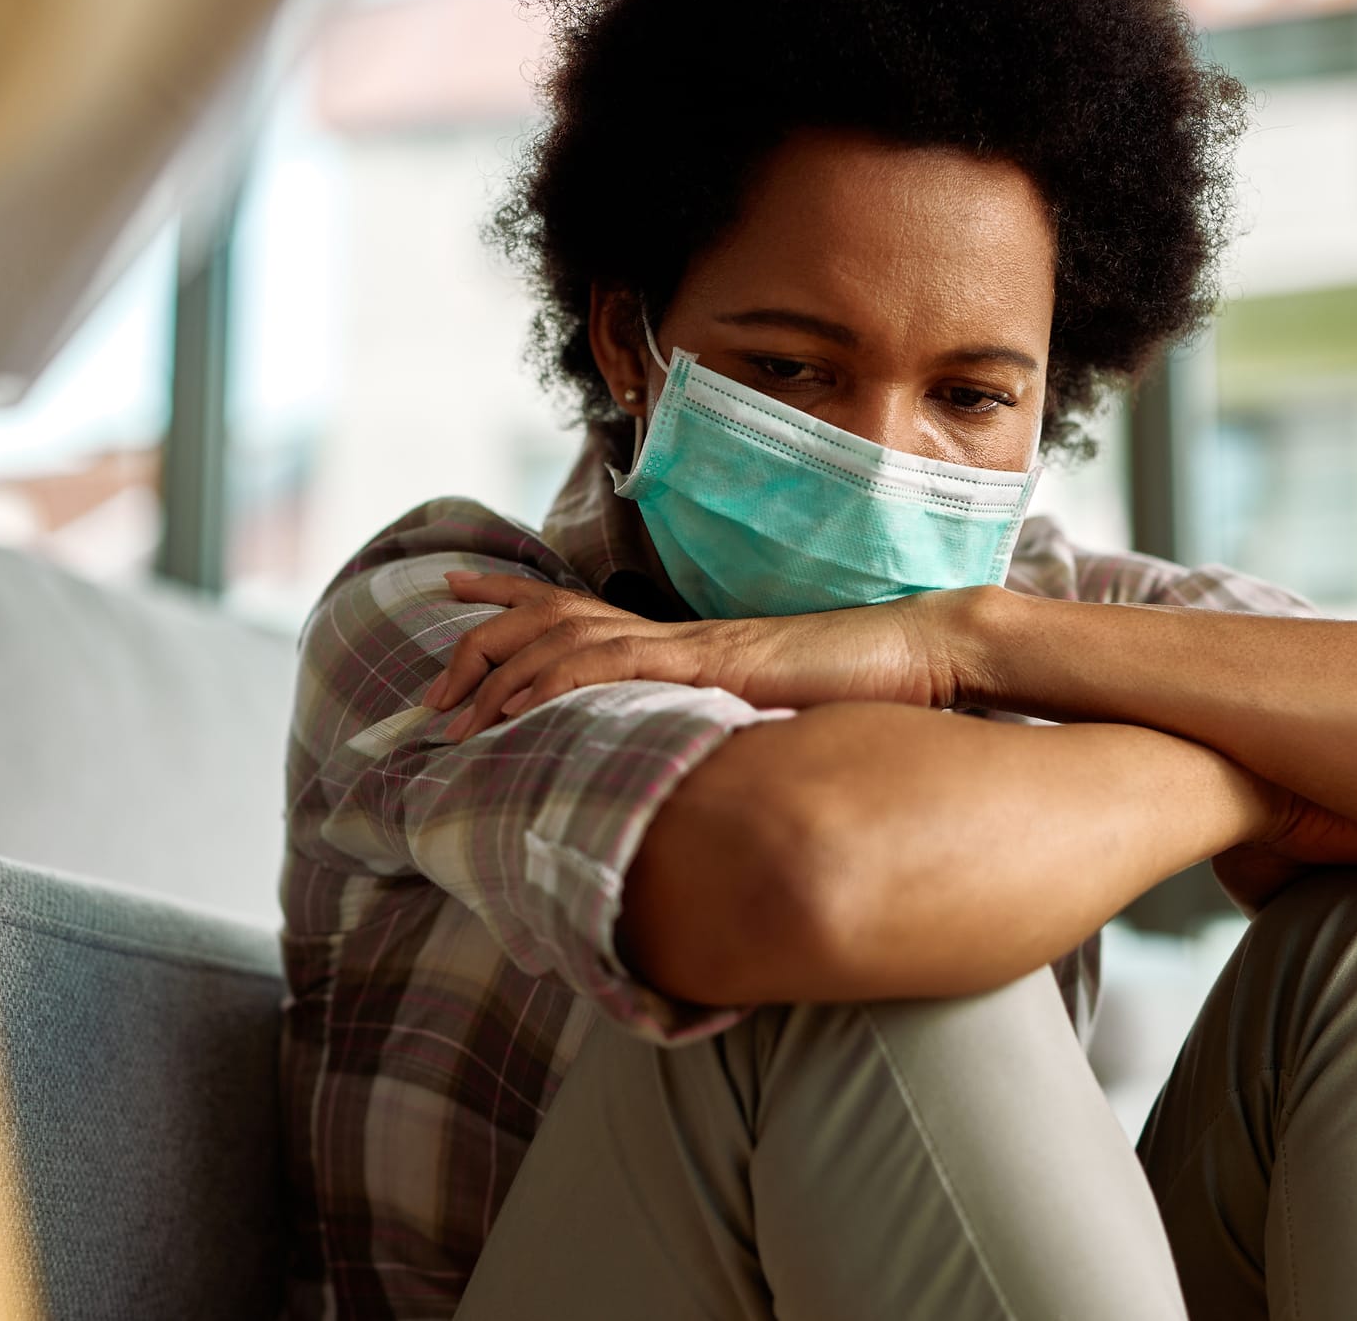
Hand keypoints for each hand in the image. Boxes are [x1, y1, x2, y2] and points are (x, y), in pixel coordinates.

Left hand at [421, 571, 959, 738]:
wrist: (924, 655)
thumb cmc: (866, 693)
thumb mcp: (778, 721)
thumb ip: (730, 734)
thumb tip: (697, 768)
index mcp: (686, 644)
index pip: (580, 609)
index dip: (512, 595)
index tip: (456, 588)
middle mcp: (676, 634)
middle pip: (554, 619)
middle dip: (482, 644)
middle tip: (432, 690)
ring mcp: (692, 645)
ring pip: (570, 641)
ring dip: (504, 676)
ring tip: (456, 714)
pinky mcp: (715, 663)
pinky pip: (621, 665)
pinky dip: (560, 682)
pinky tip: (520, 708)